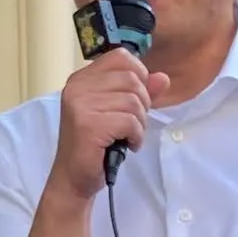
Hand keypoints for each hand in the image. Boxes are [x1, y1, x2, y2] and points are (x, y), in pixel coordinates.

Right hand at [51, 47, 172, 201]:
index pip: (120, 57)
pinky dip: (136, 136)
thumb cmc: (95, 145)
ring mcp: (80, 105)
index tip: (134, 100)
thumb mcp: (118, 112)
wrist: (74, 179)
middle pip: (131, 79)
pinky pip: (130, 121)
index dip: (138, 75)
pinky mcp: (88, 125)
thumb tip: (163, 78)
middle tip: (132, 125)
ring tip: (128, 136)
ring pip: (133, 101)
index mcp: (81, 79)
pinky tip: (127, 145)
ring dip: (139, 123)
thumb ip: (140, 92)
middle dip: (142, 104)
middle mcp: (77, 87)